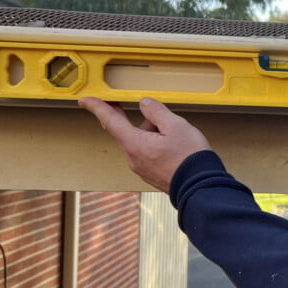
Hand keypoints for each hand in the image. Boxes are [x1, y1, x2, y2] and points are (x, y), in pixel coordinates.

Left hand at [80, 97, 210, 192]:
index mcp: (135, 143)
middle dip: (129, 117)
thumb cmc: (190, 157)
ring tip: (174, 131)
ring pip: (139, 142)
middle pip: (127, 131)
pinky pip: (147, 153)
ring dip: (150, 132)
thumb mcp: (176, 125)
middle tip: (125, 103)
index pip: (110, 121)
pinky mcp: (151, 175)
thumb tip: (144, 104)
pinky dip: (155, 144)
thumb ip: (156, 111)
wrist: (201, 187)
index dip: (97, 107)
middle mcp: (133, 158)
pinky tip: (173, 144)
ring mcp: (141, 168)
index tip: (85, 100)